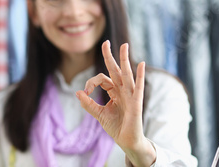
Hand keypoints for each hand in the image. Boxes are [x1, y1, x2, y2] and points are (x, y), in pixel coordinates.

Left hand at [75, 40, 155, 165]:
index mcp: (115, 92)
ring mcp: (131, 95)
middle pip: (115, 70)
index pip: (102, 79)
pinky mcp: (136, 102)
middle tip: (105, 42)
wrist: (127, 141)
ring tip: (124, 45)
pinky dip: (140, 76)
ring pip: (126, 74)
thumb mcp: (99, 114)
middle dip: (110, 56)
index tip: (84, 92)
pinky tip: (140, 64)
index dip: (91, 83)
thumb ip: (88, 104)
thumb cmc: (116, 127)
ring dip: (124, 60)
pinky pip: (139, 87)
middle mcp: (123, 90)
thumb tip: (78, 92)